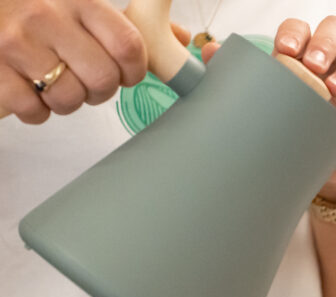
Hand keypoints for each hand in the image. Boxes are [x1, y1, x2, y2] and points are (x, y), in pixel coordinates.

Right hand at [0, 0, 148, 122]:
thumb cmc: (35, 11)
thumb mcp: (79, 5)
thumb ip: (125, 24)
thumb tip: (182, 38)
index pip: (129, 45)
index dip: (135, 71)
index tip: (125, 75)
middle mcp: (46, 16)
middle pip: (103, 79)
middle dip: (100, 91)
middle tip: (85, 82)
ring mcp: (15, 43)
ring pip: (70, 99)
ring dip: (67, 102)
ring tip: (53, 84)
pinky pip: (33, 110)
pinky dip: (35, 111)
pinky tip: (27, 90)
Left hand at [202, 16, 335, 201]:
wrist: (321, 168)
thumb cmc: (295, 126)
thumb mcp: (271, 105)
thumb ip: (245, 79)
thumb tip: (208, 52)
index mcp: (306, 55)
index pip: (303, 29)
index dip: (295, 34)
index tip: (282, 51)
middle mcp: (335, 62)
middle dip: (324, 44)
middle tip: (311, 66)